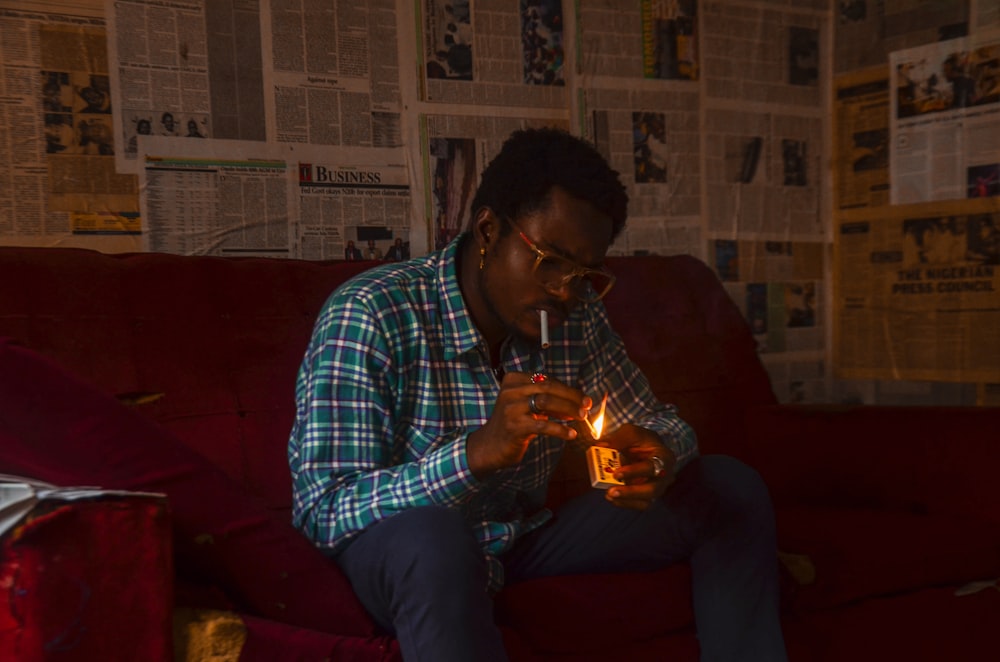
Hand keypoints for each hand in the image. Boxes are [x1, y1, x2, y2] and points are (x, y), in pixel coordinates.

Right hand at [466, 372, 591, 478]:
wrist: (489, 445)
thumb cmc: (513, 424)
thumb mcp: (525, 405)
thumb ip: (545, 398)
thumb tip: (577, 402)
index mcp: (514, 380)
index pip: (546, 380)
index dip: (567, 389)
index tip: (582, 398)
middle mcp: (511, 390)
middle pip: (548, 387)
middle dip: (571, 396)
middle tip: (587, 405)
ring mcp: (511, 408)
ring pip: (546, 402)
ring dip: (568, 409)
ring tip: (582, 417)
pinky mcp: (515, 426)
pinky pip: (543, 425)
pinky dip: (560, 429)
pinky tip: (571, 434)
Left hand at [598, 423, 675, 510]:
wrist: (647, 447)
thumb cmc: (640, 439)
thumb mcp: (630, 432)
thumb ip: (618, 439)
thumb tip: (601, 446)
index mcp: (664, 457)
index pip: (651, 467)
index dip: (634, 472)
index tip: (616, 474)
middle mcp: (664, 476)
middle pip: (652, 490)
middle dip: (631, 492)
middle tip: (611, 491)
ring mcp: (657, 488)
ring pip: (646, 502)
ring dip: (626, 500)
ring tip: (609, 495)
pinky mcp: (648, 496)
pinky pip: (639, 504)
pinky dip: (625, 503)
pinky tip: (612, 498)